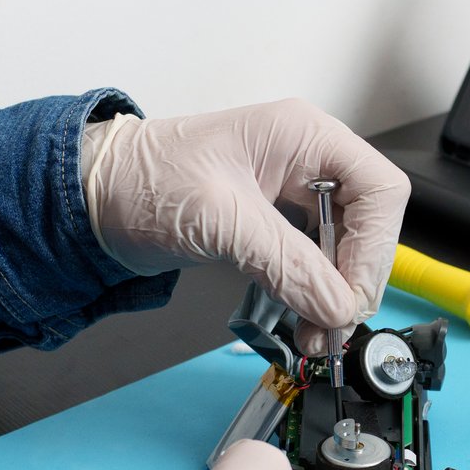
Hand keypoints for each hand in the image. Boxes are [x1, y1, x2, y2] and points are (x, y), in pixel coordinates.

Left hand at [81, 99, 409, 339]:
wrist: (90, 198)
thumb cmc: (140, 180)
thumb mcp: (220, 220)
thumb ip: (286, 264)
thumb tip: (335, 306)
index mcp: (303, 135)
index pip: (379, 189)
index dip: (375, 248)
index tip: (351, 294)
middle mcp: (304, 160)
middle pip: (368, 222)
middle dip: (355, 278)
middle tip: (335, 323)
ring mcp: (289, 193)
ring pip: (343, 247)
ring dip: (335, 293)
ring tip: (317, 334)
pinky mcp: (270, 225)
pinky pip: (312, 262)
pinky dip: (312, 294)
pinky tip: (304, 319)